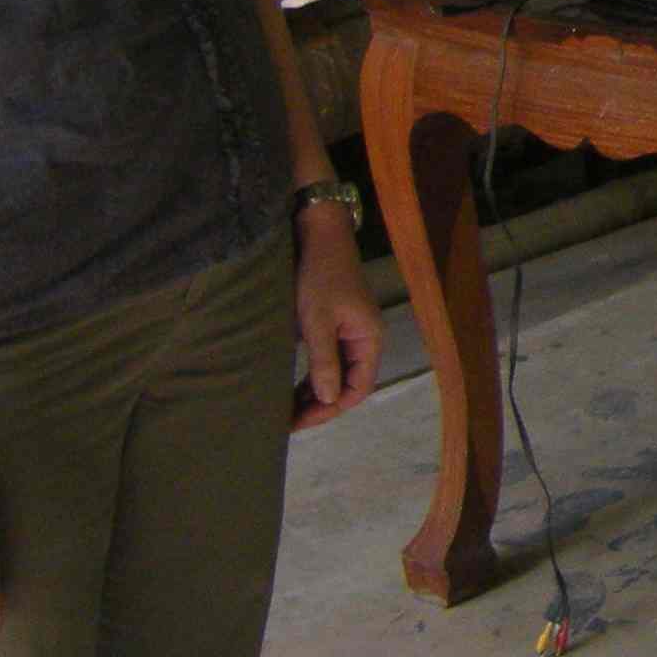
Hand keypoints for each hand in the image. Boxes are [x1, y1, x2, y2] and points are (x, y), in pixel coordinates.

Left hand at [290, 208, 384, 432]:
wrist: (319, 235)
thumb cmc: (319, 276)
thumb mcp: (317, 320)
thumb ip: (324, 360)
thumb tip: (329, 399)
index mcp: (369, 339)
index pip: (359, 387)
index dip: (331, 408)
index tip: (300, 421)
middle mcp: (365, 339)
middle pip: (349, 384)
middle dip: (321, 405)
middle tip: (288, 420)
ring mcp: (351, 333)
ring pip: (338, 375)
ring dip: (316, 393)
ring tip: (288, 410)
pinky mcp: (336, 326)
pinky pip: (329, 361)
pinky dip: (313, 377)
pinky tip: (293, 388)